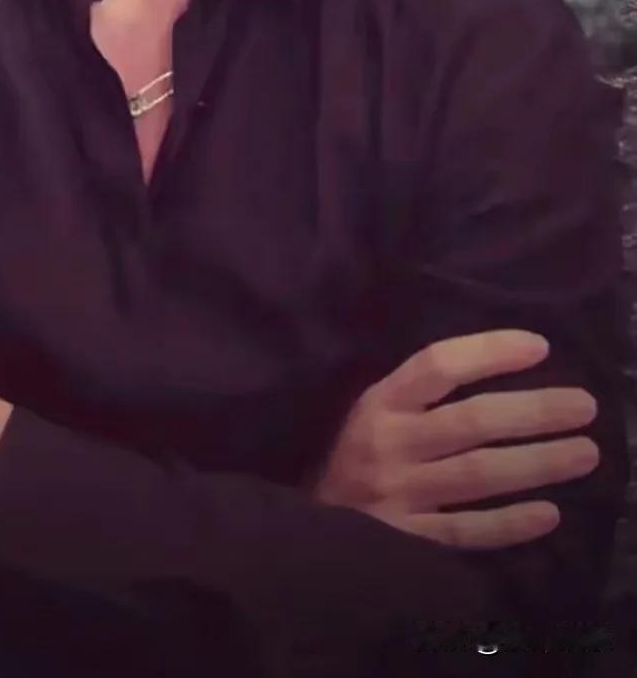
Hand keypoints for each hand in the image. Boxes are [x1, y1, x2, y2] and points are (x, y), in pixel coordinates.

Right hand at [310, 329, 599, 549]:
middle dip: (532, 411)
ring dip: (536, 463)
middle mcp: (389, 443)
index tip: (540, 347)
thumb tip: (489, 363)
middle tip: (584, 405)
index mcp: (378, 402)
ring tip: (585, 452)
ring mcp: (399, 494)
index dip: (489, 352)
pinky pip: (466, 532)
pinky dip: (509, 524)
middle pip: (471, 421)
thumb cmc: (346, 452)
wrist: (302, 523)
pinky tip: (549, 514)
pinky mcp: (406, 540)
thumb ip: (415, 392)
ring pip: (478, 475)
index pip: (438, 366)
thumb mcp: (368, 408)